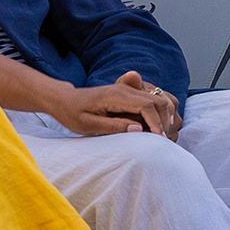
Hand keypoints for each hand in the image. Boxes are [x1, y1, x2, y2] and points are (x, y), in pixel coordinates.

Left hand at [51, 74, 176, 138]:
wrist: (64, 99)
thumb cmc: (72, 113)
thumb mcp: (87, 125)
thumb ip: (113, 126)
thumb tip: (138, 130)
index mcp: (115, 96)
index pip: (146, 106)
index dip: (156, 123)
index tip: (158, 138)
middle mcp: (124, 90)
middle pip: (158, 100)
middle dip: (165, 120)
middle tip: (164, 139)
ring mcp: (127, 90)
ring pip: (158, 98)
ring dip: (165, 115)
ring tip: (162, 134)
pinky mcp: (128, 94)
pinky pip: (152, 99)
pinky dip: (160, 112)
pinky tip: (157, 127)